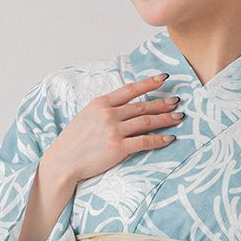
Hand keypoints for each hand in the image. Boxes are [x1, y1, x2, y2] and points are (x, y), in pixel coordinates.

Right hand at [42, 73, 182, 184]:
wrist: (62, 162)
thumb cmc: (73, 142)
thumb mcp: (86, 117)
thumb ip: (104, 109)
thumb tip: (123, 106)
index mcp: (100, 103)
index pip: (130, 89)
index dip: (149, 82)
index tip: (163, 78)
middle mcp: (108, 114)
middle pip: (142, 106)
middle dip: (162, 103)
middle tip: (177, 101)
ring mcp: (114, 131)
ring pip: (146, 121)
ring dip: (165, 119)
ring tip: (178, 117)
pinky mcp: (118, 148)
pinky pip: (145, 141)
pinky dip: (159, 139)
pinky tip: (169, 138)